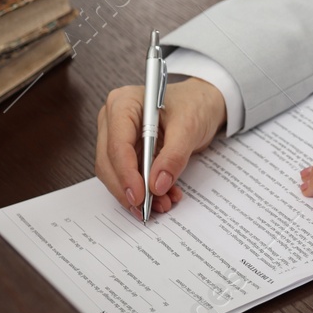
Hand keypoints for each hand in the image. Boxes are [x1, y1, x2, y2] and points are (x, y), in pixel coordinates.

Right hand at [95, 77, 226, 215]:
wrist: (203, 103)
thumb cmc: (194, 104)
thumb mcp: (190, 127)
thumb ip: (174, 155)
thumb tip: (157, 185)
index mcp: (123, 103)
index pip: (117, 144)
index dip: (125, 173)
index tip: (139, 195)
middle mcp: (113, 119)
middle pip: (109, 162)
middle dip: (129, 188)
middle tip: (147, 208)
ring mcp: (117, 136)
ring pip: (116, 173)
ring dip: (137, 193)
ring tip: (162, 204)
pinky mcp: (127, 151)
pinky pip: (129, 175)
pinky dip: (145, 189)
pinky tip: (163, 197)